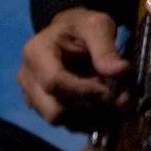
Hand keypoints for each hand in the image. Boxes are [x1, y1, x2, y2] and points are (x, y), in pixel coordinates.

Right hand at [18, 7, 131, 131]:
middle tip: (118, 102)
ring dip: (94, 120)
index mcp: (37, 52)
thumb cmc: (81, 26)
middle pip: (54, 111)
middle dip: (89, 111)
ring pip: (62, 122)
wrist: (69, 32)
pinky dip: (91, 122)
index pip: (53, 82)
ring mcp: (33, 96)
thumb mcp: (97, 26)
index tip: (110, 92)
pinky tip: (108, 109)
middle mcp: (28, 78)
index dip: (84, 91)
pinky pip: (68, 125)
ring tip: (118, 105)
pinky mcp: (44, 108)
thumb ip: (107, 49)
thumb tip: (122, 72)